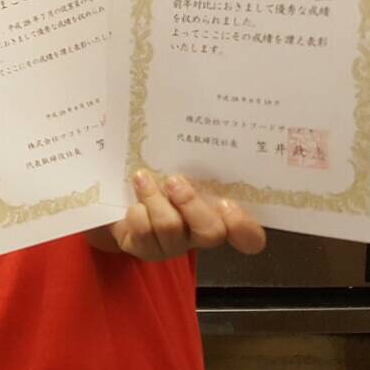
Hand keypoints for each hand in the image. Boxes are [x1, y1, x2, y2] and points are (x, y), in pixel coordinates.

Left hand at [89, 171, 266, 261]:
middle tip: (174, 181)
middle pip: (212, 232)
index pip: (249, 236)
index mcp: (220, 213)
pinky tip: (131, 201)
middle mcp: (201, 232)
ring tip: (142, 178)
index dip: (244, 227)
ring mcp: (174, 245)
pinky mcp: (147, 249)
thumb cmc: (161, 174)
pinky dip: (136, 210)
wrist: (121, 194)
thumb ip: (195, 157)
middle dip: (191, 204)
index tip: (227, 203)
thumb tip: (192, 120)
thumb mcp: (180, 164)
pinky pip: (144, 232)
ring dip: (154, 198)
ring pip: (171, 228)